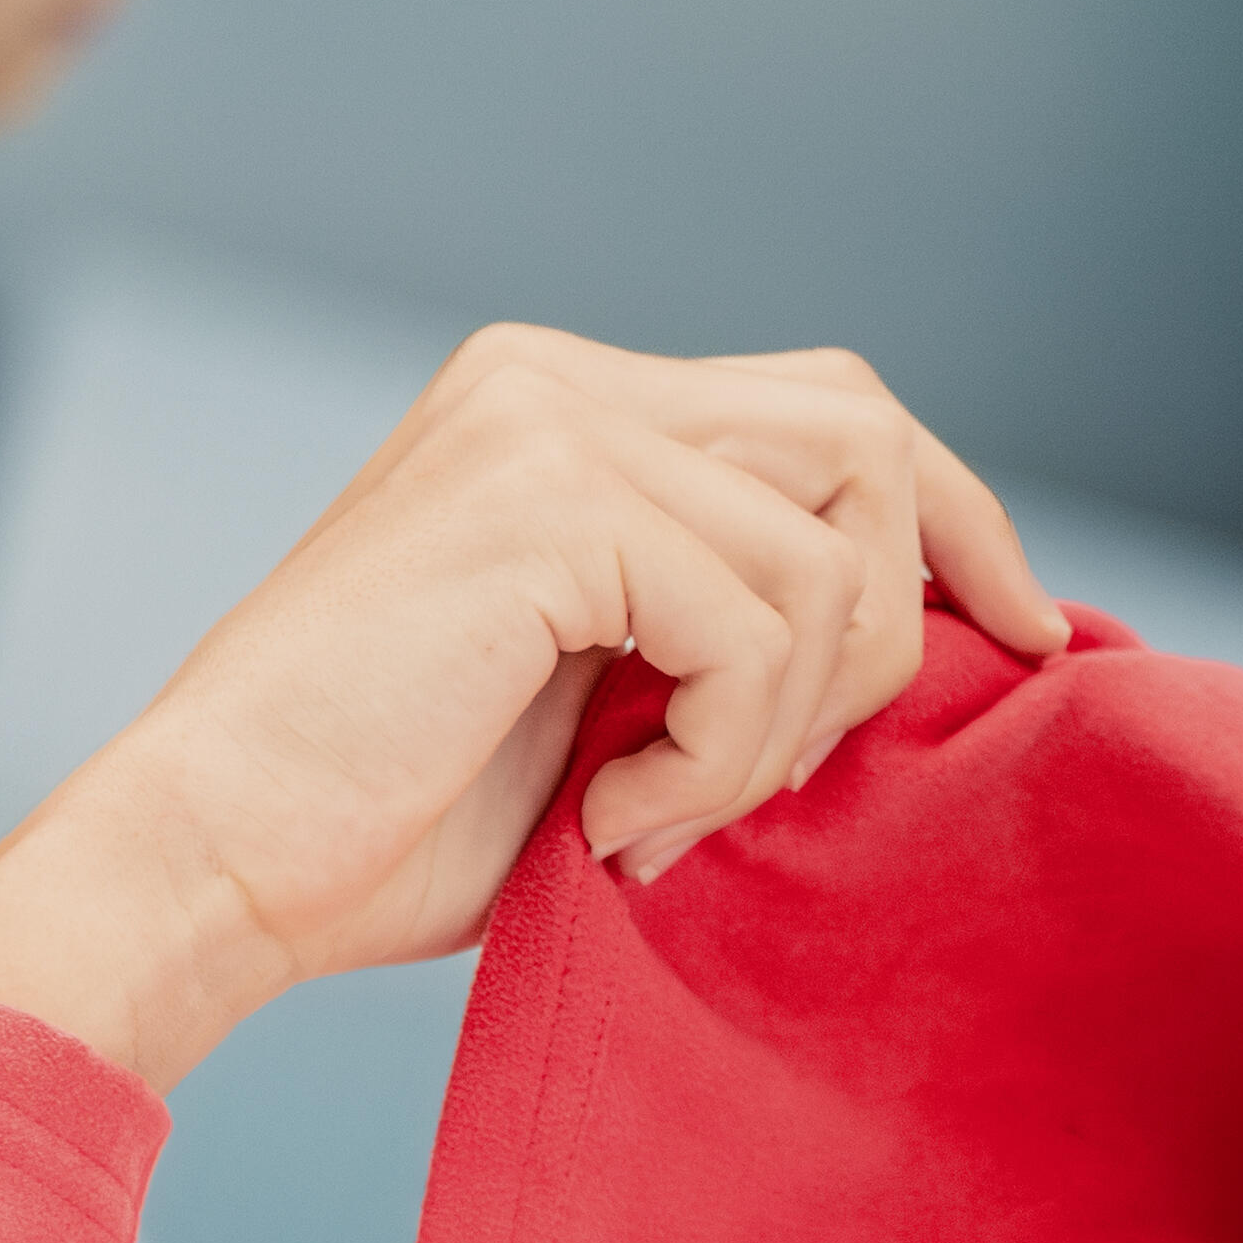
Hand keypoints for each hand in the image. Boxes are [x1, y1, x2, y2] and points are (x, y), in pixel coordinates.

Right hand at [0, 328, 1063, 1091]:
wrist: (209, 866)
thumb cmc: (388, 820)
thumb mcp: (609, 695)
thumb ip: (733, 626)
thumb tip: (937, 639)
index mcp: (567, 404)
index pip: (841, 411)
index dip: (960, 522)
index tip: (1032, 639)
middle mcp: (558, 377)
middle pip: (869, 438)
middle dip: (902, 622)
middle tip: (789, 775)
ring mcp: (548, 420)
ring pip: (832, 555)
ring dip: (788, 725)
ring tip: (662, 811)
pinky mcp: (548, 500)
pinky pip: (762, 624)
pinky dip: (722, 754)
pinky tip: (613, 819)